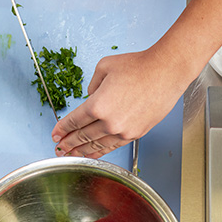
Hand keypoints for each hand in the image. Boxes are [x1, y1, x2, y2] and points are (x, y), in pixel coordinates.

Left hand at [51, 45, 190, 159]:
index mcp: (98, 105)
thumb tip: (90, 97)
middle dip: (68, 143)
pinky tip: (92, 154)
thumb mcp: (104, 67)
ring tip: (71, 155)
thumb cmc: (139, 66)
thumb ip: (92, 85)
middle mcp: (109, 122)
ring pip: (96, 146)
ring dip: (81, 151)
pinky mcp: (134, 134)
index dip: (62, 129)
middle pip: (83, 137)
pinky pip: (112, 146)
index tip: (55, 134)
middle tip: (59, 148)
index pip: (75, 121)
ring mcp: (123, 131)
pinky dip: (99, 152)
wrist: (166, 72)